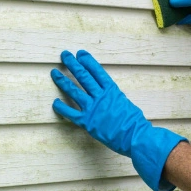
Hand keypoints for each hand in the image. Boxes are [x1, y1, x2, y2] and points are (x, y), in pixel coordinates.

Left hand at [51, 50, 185, 190]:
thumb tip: (107, 92)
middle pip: (84, 77)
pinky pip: (71, 113)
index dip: (88, 61)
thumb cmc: (134, 123)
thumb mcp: (125, 103)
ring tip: (54, 73)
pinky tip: (54, 102)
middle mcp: (101, 97)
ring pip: (74, 91)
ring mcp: (93, 108)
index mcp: (112, 90)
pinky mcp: (87, 122)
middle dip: (73, 64)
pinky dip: (61, 108)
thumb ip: (113, 96)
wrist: (136, 137)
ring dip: (63, 81)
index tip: (80, 53)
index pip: (97, 71)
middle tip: (65, 55)